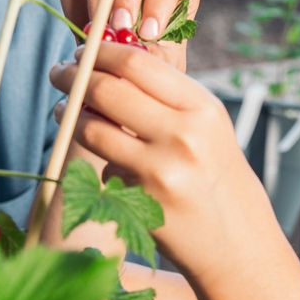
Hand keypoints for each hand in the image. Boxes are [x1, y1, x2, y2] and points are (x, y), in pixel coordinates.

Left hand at [48, 43, 272, 279]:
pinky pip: (102, 168)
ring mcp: (159, 170)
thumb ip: (167, 98)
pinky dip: (99, 162)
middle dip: (72, 77)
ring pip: (92, 128)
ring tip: (68, 113)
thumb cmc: (220, 183)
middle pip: (107, 89)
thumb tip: (109, 63)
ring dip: (70, 117)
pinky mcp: (138, 202)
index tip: (82, 52)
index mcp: (203, 108)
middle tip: (59, 74)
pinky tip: (112, 166)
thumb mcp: (209, 130)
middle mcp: (184, 135)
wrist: (239, 248)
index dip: (99, 51)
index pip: (137, 63)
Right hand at [60, 0, 198, 73]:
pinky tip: (88, 39)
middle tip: (120, 27)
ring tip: (101, 33)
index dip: (160, 1)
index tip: (149, 34)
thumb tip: (128, 44)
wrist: (132, 77)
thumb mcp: (162, 65)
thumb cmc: (156, 67)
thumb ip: (151, 54)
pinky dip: (76, 13)